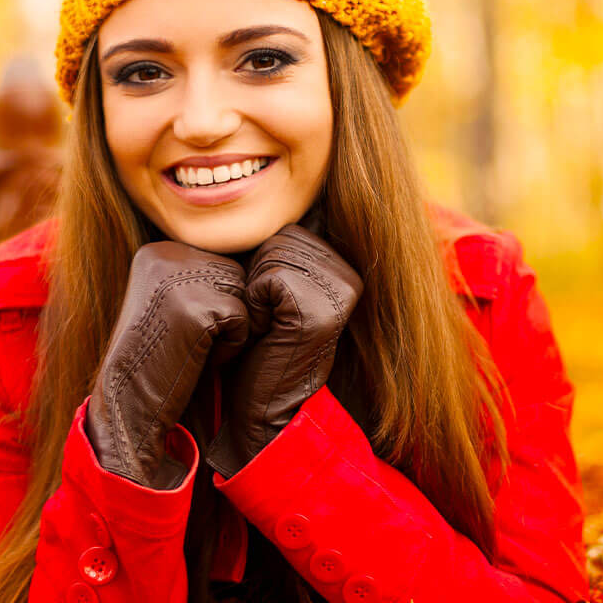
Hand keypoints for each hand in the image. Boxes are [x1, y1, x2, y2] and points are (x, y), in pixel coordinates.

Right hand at [86, 243, 248, 488]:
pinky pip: (244, 320)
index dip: (215, 305)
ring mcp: (179, 277)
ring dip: (229, 329)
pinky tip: (196, 357)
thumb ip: (201, 276)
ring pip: (245, 295)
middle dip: (225, 314)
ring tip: (191, 347)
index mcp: (158, 249)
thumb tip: (257, 260)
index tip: (183, 328)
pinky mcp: (196, 306)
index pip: (222, 262)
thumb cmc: (158, 358)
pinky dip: (230, 347)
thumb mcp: (175, 302)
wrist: (129, 402)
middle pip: (237, 275)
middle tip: (188, 340)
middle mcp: (167, 253)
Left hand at [208, 224, 362, 477]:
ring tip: (266, 326)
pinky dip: (253, 305)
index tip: (269, 306)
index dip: (259, 264)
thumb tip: (259, 195)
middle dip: (255, 273)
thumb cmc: (255, 346)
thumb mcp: (270, 288)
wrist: (262, 407)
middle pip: (277, 234)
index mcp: (341, 263)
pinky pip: (266, 277)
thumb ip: (277, 250)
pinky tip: (266, 334)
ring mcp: (341, 289)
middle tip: (266, 318)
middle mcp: (350, 273)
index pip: (283, 226)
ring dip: (252, 289)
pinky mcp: (323, 309)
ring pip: (270, 251)